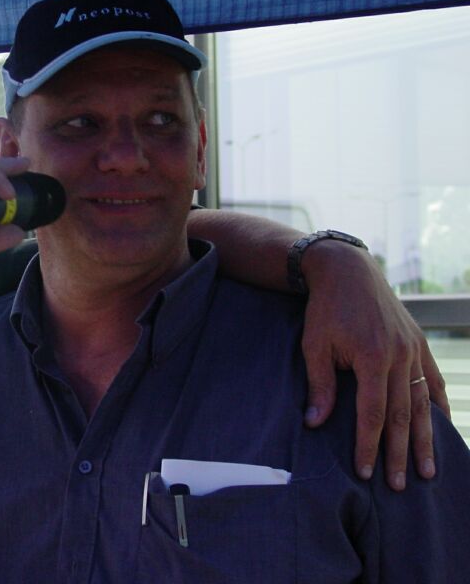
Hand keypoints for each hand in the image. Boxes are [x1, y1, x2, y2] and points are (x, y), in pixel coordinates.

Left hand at [299, 240, 448, 490]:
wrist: (347, 270)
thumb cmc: (324, 309)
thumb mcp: (314, 344)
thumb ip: (320, 385)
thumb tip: (316, 424)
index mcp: (372, 357)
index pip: (372, 413)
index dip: (368, 444)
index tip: (364, 472)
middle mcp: (399, 356)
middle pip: (401, 415)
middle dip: (399, 453)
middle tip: (400, 486)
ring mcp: (413, 349)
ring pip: (422, 403)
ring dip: (425, 440)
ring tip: (428, 471)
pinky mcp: (419, 343)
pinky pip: (432, 381)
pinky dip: (439, 407)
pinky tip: (443, 430)